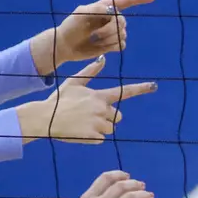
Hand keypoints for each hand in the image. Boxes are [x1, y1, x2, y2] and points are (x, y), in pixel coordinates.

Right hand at [18, 56, 157, 144]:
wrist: (44, 118)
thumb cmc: (58, 100)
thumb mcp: (74, 83)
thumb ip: (90, 71)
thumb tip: (103, 58)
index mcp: (99, 96)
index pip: (124, 92)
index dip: (140, 89)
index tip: (154, 86)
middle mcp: (101, 109)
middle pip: (118, 116)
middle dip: (109, 117)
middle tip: (91, 116)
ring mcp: (98, 123)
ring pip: (110, 128)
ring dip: (101, 128)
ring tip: (83, 123)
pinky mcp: (93, 136)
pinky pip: (101, 139)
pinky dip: (93, 137)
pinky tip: (80, 131)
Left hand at [41, 0, 155, 71]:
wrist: (65, 45)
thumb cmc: (70, 27)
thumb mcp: (80, 15)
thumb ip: (96, 10)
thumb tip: (113, 10)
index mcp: (105, 7)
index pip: (125, 0)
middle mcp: (111, 17)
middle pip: (123, 22)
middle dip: (110, 30)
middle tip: (95, 34)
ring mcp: (112, 31)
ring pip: (123, 35)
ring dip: (109, 40)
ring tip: (95, 40)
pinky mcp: (112, 44)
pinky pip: (122, 45)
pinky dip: (112, 47)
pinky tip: (101, 47)